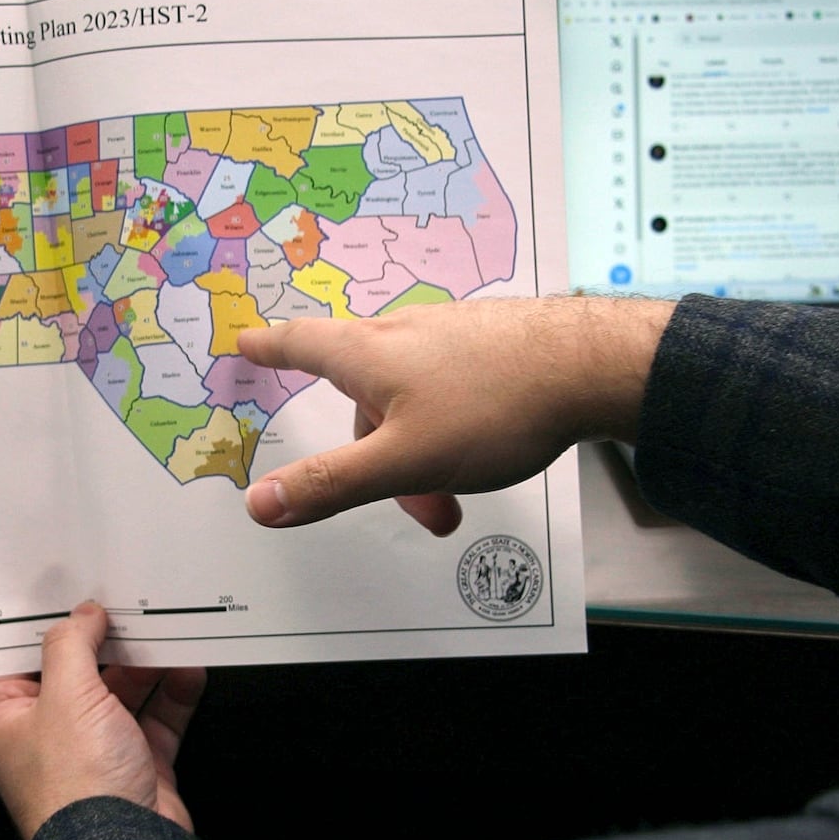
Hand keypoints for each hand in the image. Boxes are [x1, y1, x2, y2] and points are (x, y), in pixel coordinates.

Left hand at [0, 601, 205, 839]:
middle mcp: (47, 735)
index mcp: (7, 720)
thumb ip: (72, 645)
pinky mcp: (136, 766)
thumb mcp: (66, 694)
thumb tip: (82, 615)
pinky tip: (188, 668)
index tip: (63, 593)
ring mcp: (94, 752)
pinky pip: (157, 720)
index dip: (38, 627)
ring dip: (144, 665)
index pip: (14, 661)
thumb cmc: (77, 784)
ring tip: (164, 631)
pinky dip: (174, 695)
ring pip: (120, 694)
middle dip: (103, 641)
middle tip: (125, 604)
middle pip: (74, 673)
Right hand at [236, 296, 673, 532]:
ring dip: (421, 454)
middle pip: (364, 397)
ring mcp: (451, 335)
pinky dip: (453, 431)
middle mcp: (404, 334)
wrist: (592, 367)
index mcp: (368, 354)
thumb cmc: (493, 407)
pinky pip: (452, 392)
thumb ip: (329, 484)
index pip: (301, 344)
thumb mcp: (401, 460)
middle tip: (417, 505)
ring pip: (412, 403)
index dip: (269, 347)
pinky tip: (487, 450)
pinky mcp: (491, 343)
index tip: (246, 342)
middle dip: (374, 455)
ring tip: (459, 494)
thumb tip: (260, 504)